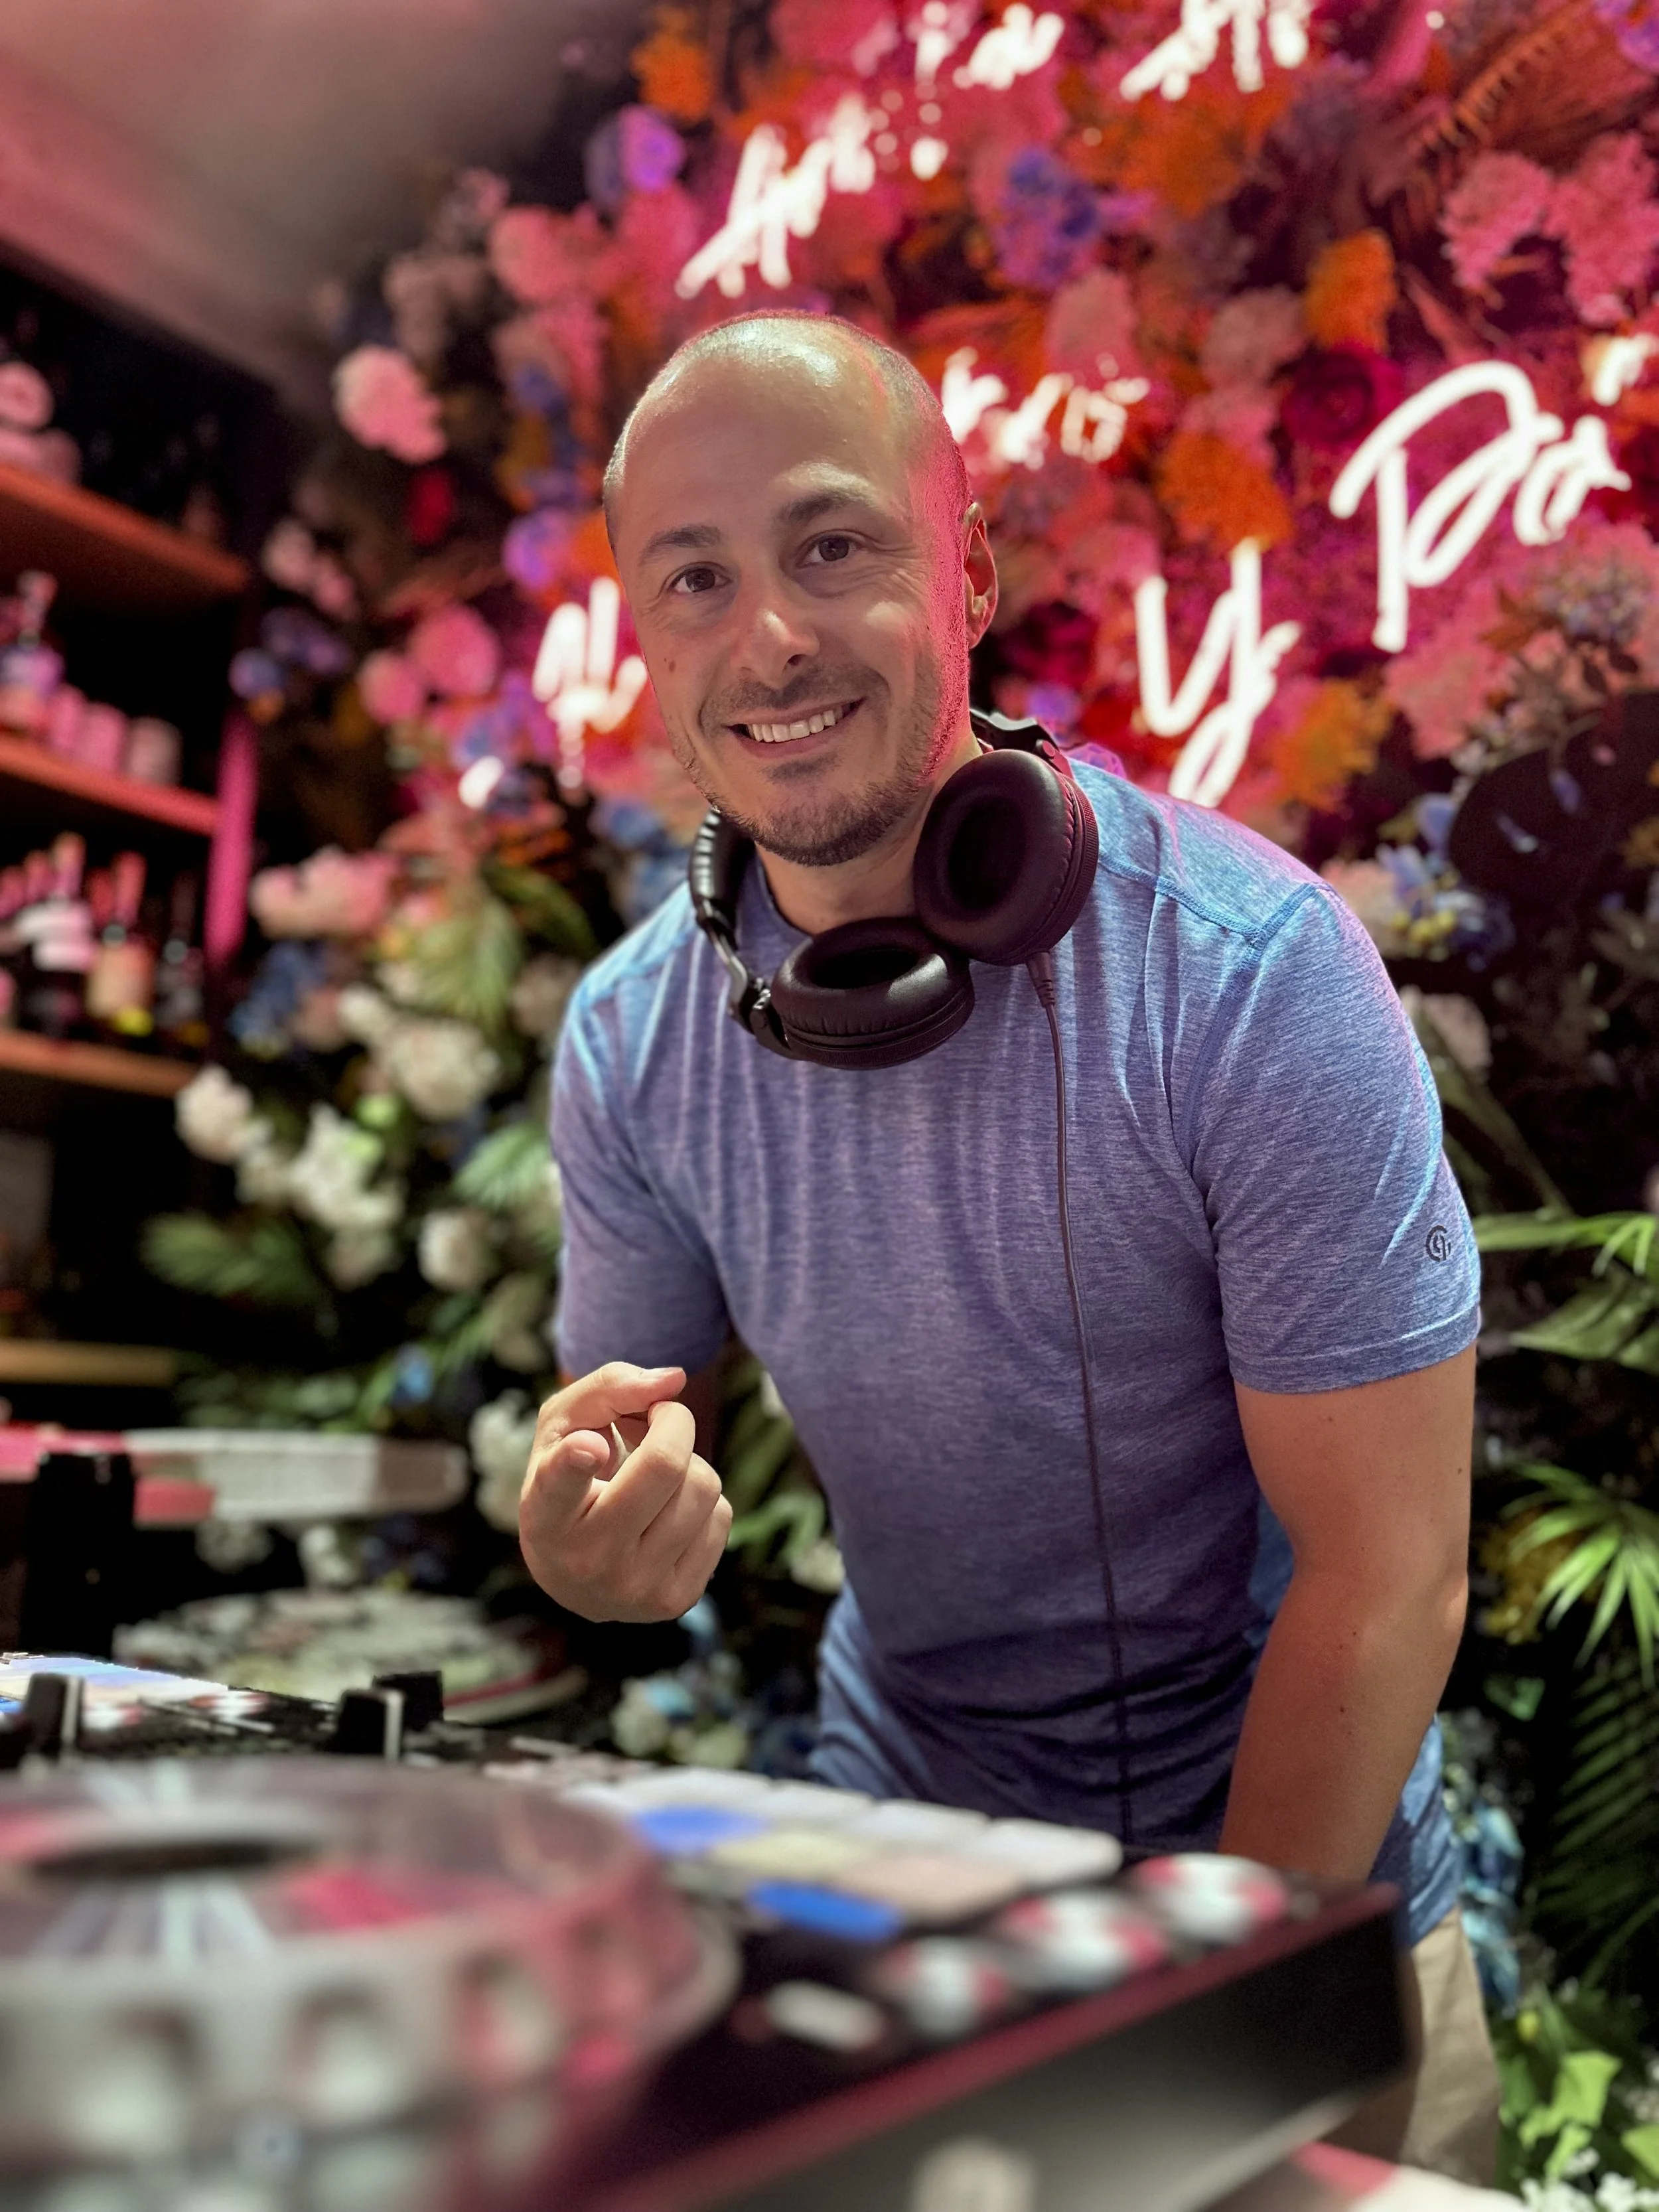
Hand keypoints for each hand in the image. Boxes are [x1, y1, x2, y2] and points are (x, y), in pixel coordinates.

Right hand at [519, 1362, 731, 1622]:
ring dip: (688, 1464)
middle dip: (672, 1422)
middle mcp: (588, 1559)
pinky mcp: (678, 1600)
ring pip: (703, 1486)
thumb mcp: (562, 1428)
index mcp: (546, 1514)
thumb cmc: (567, 1482)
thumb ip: (607, 1389)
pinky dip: (701, 1498)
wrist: (574, 1577)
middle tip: (652, 1421)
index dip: (576, 1461)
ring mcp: (636, 1588)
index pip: (559, 1484)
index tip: (588, 1447)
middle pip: (665, 1464)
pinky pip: (721, 1516)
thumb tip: (675, 1380)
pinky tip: (669, 1510)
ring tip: (654, 1475)